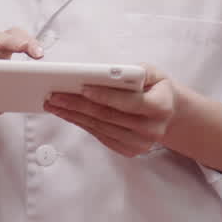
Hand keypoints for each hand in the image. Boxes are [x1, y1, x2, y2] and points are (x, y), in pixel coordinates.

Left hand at [43, 64, 177, 156]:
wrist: (168, 113)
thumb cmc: (155, 88)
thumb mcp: (153, 73)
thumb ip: (134, 71)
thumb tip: (106, 72)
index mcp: (161, 107)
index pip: (128, 102)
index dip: (105, 95)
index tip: (82, 87)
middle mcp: (152, 129)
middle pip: (108, 116)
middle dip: (78, 104)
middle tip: (54, 95)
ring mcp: (140, 143)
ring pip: (100, 127)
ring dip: (73, 115)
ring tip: (53, 104)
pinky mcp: (129, 150)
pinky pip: (100, 136)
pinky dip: (81, 123)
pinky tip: (66, 114)